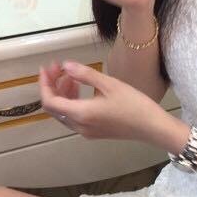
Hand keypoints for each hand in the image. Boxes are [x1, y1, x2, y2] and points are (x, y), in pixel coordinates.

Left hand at [39, 60, 184, 148]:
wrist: (151, 127)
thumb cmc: (133, 104)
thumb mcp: (109, 84)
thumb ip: (85, 74)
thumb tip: (65, 65)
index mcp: (81, 114)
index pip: (49, 101)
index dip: (44, 84)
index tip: (47, 68)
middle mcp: (79, 126)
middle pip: (53, 108)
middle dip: (52, 86)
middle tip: (57, 68)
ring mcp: (85, 131)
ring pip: (63, 112)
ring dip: (62, 93)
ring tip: (70, 75)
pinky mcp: (92, 132)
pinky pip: (73, 116)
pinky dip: (71, 101)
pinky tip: (80, 88)